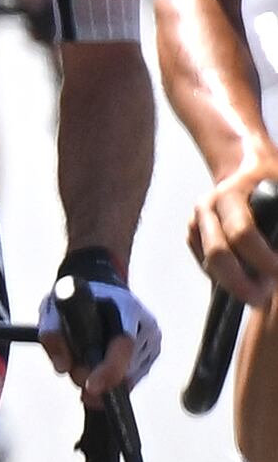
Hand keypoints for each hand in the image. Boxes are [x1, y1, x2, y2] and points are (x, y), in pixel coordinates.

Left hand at [44, 245, 159, 393]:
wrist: (101, 289)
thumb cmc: (74, 300)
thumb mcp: (53, 309)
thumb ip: (52, 335)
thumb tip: (63, 368)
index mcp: (125, 307)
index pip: (124, 343)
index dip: (109, 369)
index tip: (91, 387)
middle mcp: (146, 322)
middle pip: (126, 365)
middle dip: (99, 379)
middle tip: (77, 381)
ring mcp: (154, 337)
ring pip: (129, 375)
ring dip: (105, 380)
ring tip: (85, 363)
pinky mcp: (154, 350)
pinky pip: (134, 377)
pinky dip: (115, 379)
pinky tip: (100, 367)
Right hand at [191, 162, 277, 311]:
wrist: (245, 164)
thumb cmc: (270, 176)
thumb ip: (276, 224)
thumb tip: (277, 252)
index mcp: (230, 194)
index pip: (242, 233)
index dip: (263, 259)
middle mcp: (206, 207)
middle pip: (217, 254)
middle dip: (239, 282)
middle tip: (261, 297)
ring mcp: (195, 221)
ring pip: (209, 263)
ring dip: (233, 282)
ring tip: (259, 292)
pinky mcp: (192, 233)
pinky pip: (206, 263)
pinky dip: (225, 275)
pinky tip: (244, 276)